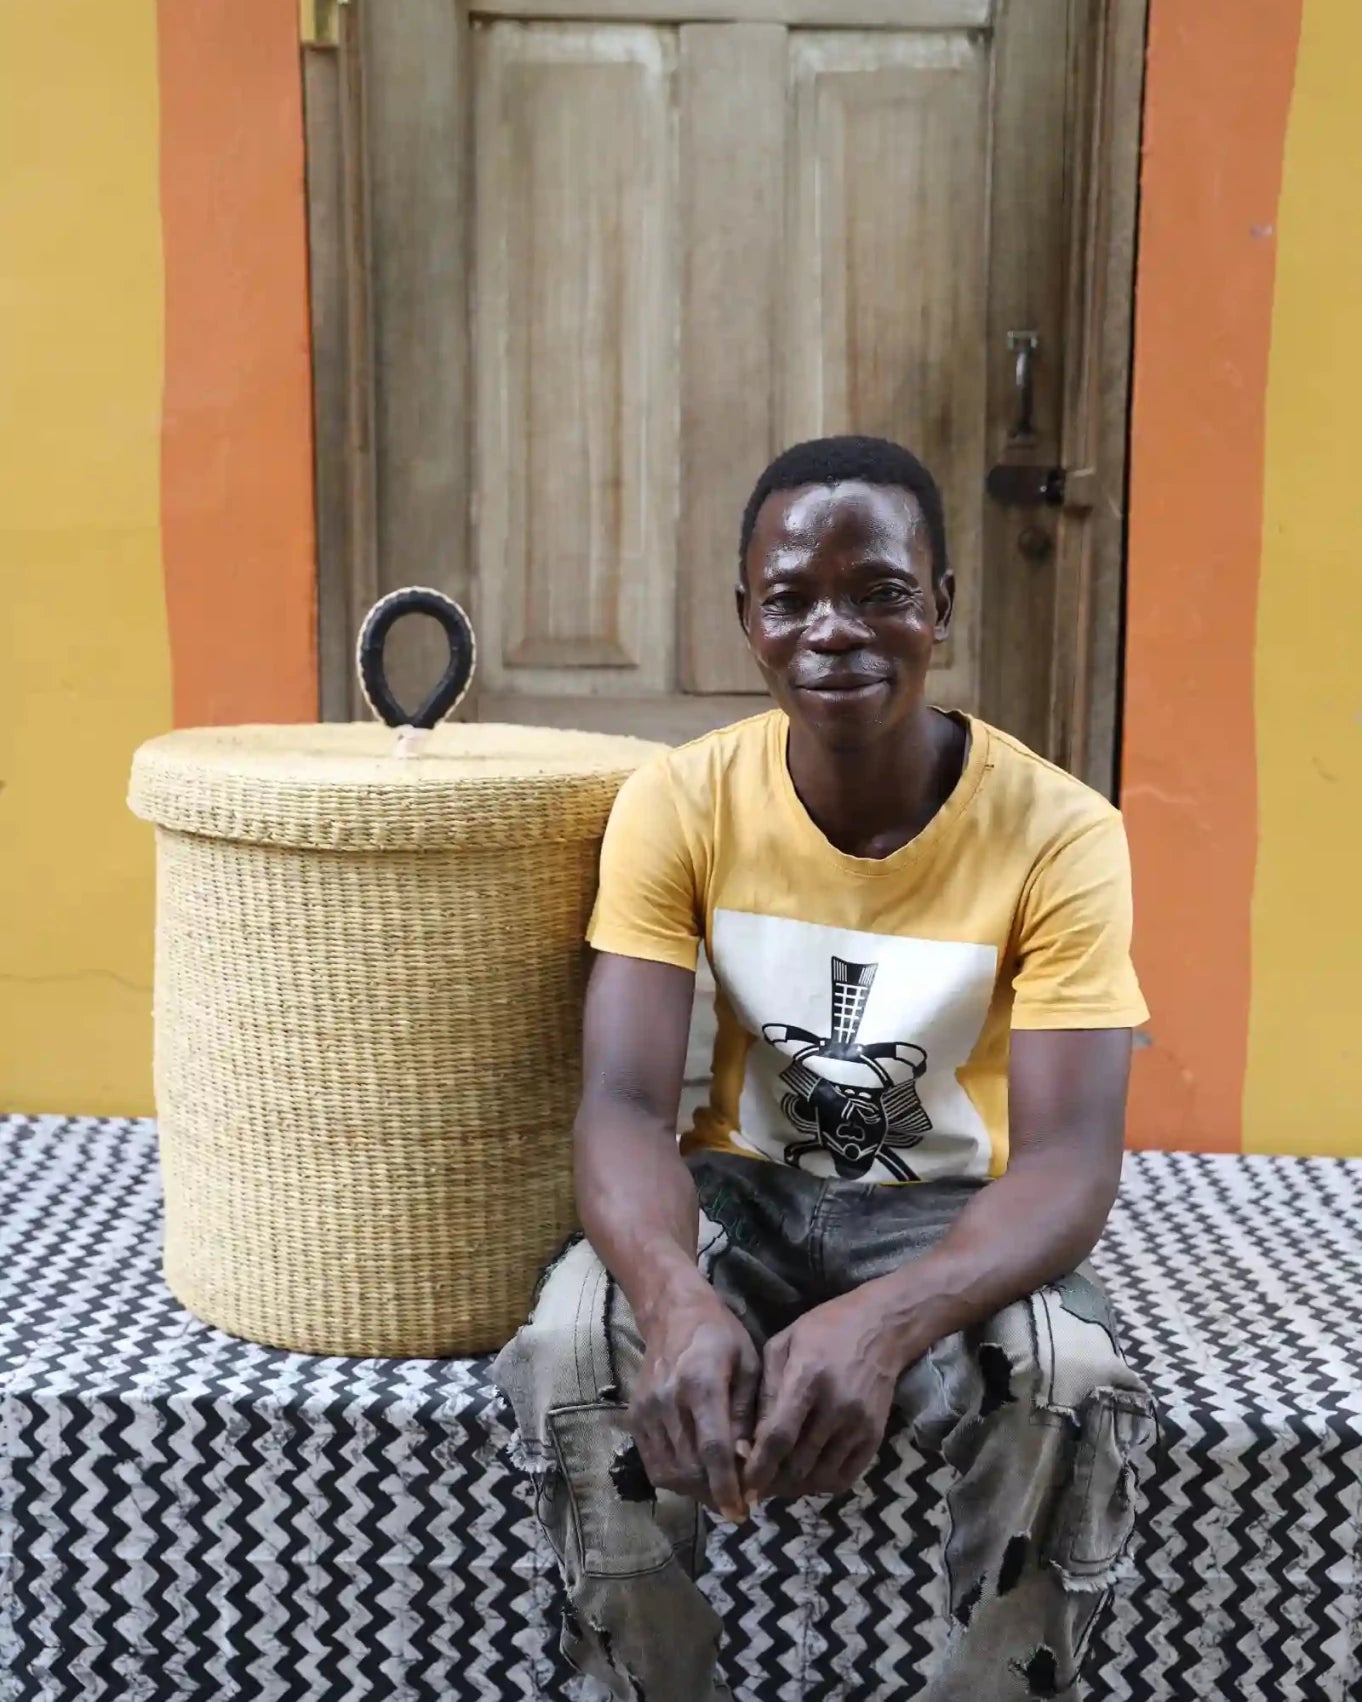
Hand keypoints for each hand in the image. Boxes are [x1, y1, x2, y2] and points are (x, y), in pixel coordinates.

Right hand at [630, 1293, 760, 1522]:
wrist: (672, 1313)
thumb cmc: (720, 1335)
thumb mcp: (748, 1363)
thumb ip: (747, 1413)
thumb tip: (747, 1459)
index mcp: (700, 1383)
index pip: (712, 1449)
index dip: (726, 1485)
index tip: (741, 1511)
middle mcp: (667, 1401)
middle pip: (690, 1467)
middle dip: (715, 1493)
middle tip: (739, 1502)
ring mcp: (646, 1410)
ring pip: (669, 1472)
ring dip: (696, 1490)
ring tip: (719, 1491)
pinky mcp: (635, 1418)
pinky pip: (653, 1463)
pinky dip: (675, 1479)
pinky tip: (696, 1475)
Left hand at [742, 1292, 900, 1502]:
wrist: (881, 1328)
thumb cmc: (825, 1330)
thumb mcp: (784, 1344)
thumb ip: (765, 1391)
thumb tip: (748, 1440)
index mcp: (807, 1377)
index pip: (779, 1437)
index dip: (759, 1467)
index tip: (742, 1485)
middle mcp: (836, 1405)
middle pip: (798, 1463)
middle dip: (773, 1481)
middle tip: (757, 1484)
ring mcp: (859, 1424)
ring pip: (821, 1476)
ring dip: (796, 1486)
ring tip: (779, 1481)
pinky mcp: (875, 1436)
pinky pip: (845, 1477)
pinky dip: (822, 1484)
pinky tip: (808, 1475)